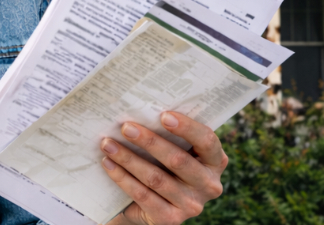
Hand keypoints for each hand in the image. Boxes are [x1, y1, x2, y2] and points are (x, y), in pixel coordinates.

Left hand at [101, 111, 226, 224]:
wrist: (150, 206)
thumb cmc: (163, 166)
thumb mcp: (174, 151)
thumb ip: (170, 135)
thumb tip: (141, 110)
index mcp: (215, 162)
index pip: (207, 141)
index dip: (187, 128)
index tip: (163, 115)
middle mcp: (209, 185)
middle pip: (178, 160)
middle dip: (149, 141)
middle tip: (125, 127)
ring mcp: (191, 205)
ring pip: (156, 178)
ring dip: (128, 158)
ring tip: (108, 144)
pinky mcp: (171, 219)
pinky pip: (143, 195)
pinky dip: (122, 177)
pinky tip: (108, 163)